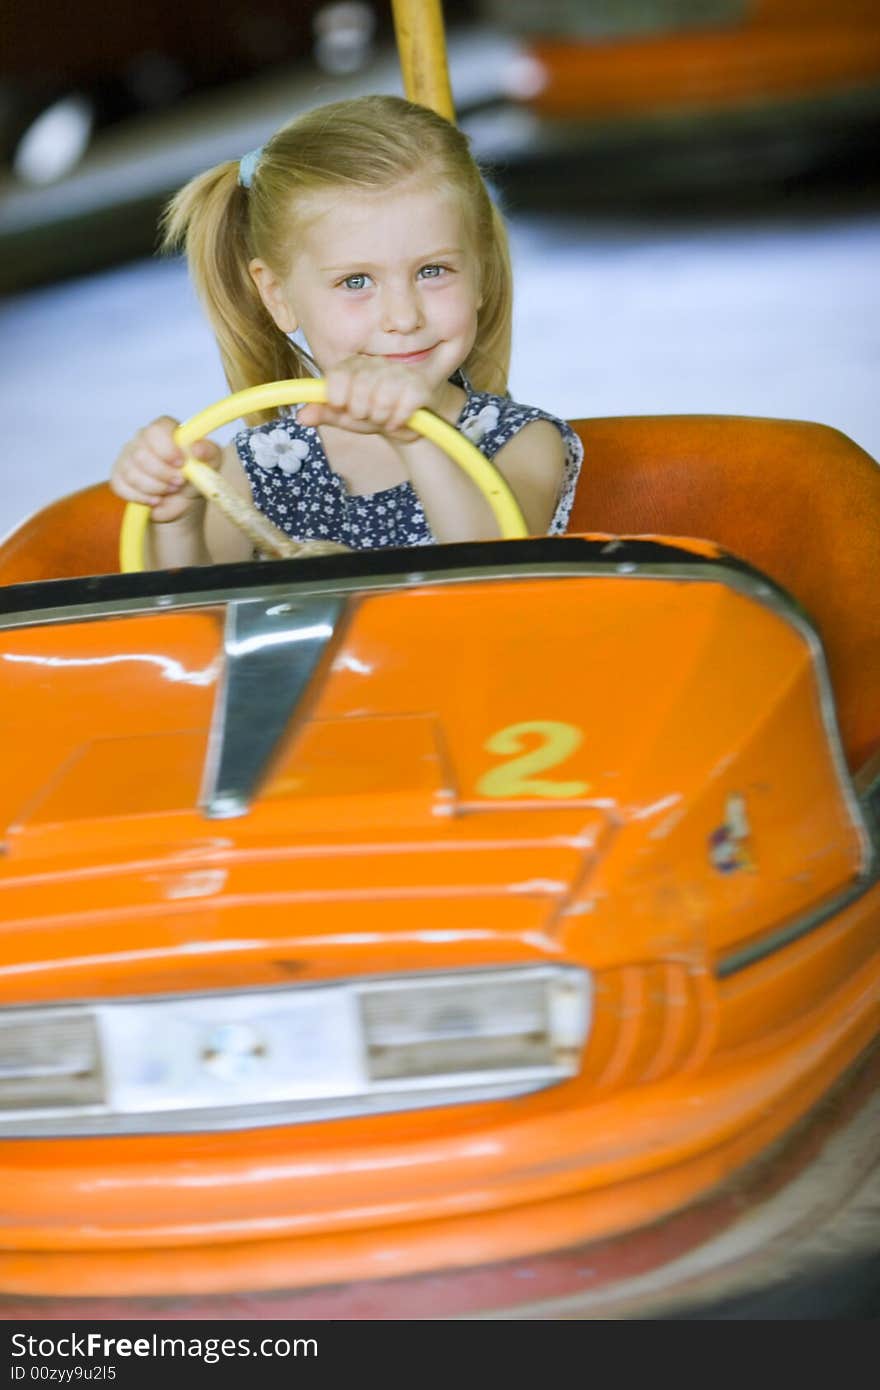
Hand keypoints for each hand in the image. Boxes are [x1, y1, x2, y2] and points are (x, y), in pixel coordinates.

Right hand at [109, 417, 221, 523]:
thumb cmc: (195, 478)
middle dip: (163, 473)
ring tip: (169, 491)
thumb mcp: (211, 465)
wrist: (182, 504)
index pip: (157, 428)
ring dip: (155, 487)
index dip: (167, 447)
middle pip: (141, 453)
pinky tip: (154, 500)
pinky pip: (121, 485)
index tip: (181, 463)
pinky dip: (140, 497)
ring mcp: (128, 457)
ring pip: (131, 471)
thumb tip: (197, 448)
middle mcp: (142, 439)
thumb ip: (209, 452)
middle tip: (179, 482)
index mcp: (164, 431)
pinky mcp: (118, 476)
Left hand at [296, 357, 437, 440]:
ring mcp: (399, 371)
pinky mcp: (419, 385)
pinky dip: (397, 423)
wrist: (408, 423)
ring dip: (381, 420)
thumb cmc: (373, 414)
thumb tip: (301, 416)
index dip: (337, 398)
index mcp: (353, 365)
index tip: (342, 408)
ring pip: (380, 402)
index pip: (338, 376)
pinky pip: (401, 409)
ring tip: (385, 418)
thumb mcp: (345, 416)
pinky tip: (399, 421)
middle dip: (361, 414)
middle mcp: (376, 363)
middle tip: (368, 416)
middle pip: (358, 392)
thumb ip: (324, 413)